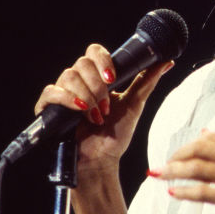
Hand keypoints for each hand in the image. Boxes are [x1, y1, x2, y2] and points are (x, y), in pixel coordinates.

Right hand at [34, 44, 173, 177]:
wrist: (100, 161)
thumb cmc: (115, 136)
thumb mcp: (134, 105)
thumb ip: (147, 81)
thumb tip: (166, 62)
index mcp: (97, 78)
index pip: (94, 52)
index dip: (102, 60)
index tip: (113, 78)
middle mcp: (78, 82)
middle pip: (81, 63)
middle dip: (97, 86)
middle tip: (106, 107)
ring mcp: (63, 94)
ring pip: (68, 76)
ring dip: (87, 97)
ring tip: (96, 117)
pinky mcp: (48, 108)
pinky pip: (51, 92)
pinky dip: (67, 99)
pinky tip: (79, 110)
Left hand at [156, 130, 214, 213]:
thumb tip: (203, 132)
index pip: (211, 138)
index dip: (189, 145)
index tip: (177, 154)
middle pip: (200, 148)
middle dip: (177, 155)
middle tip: (164, 165)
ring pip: (197, 168)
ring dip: (174, 171)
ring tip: (160, 175)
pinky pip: (203, 192)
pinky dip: (184, 191)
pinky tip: (174, 193)